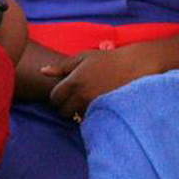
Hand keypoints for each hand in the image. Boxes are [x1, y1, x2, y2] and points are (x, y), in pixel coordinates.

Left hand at [42, 46, 159, 119]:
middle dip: (66, 107)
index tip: (65, 93)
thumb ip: (61, 66)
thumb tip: (42, 71)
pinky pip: (91, 120)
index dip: (57, 97)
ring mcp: (95, 106)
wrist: (136, 66)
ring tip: (88, 101)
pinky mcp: (106, 113)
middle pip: (63, 112)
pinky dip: (91, 116)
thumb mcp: (83, 57)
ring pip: (77, 118)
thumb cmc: (107, 60)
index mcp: (74, 81)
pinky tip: (96, 106)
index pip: (54, 98)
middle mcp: (82, 96)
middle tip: (76, 99)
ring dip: (78, 112)